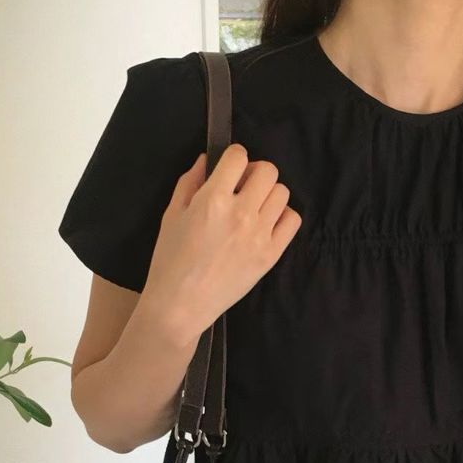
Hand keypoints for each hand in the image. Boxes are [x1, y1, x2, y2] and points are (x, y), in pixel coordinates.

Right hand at [142, 144, 301, 345]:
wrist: (181, 305)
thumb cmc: (169, 261)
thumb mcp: (171, 214)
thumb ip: (190, 182)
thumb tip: (207, 159)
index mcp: (214, 199)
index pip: (238, 156)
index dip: (233, 158)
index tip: (228, 170)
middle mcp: (241, 213)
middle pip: (268, 171)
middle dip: (254, 173)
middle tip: (243, 188)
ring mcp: (260, 235)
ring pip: (282, 193)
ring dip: (268, 195)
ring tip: (253, 209)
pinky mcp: (271, 255)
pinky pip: (292, 221)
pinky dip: (282, 217)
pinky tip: (265, 225)